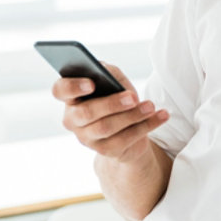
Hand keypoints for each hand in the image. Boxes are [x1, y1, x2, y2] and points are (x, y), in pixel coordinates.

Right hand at [52, 62, 167, 162]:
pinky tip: (160, 116)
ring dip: (132, 116)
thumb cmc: (115, 96)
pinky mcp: (104, 151)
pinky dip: (146, 126)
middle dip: (111, 104)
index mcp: (70, 97)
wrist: (126, 128)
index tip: (92, 83)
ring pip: (107, 128)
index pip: (60, 90)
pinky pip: (125, 139)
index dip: (73, 87)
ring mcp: (86, 138)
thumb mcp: (113, 79)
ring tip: (150, 106)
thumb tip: (105, 70)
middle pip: (86, 113)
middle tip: (132, 97)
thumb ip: (107, 72)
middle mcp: (73, 119)